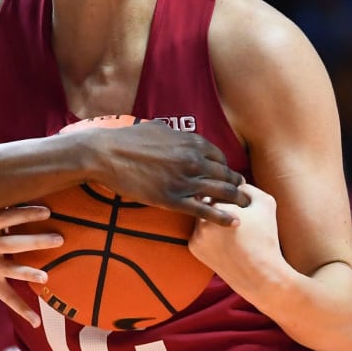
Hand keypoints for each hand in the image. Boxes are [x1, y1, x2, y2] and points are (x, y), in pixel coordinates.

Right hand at [0, 206, 58, 327]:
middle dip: (37, 241)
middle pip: (14, 243)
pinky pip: (6, 297)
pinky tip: (36, 322)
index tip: (47, 211)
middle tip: (59, 238)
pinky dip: (21, 310)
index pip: (6, 217)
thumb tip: (4, 181)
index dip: (26, 213)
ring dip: (29, 274)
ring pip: (12, 270)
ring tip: (46, 277)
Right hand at [87, 121, 248, 225]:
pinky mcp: (172, 199)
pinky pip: (204, 210)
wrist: (105, 154)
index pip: (220, 157)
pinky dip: (222, 217)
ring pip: (221, 193)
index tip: (226, 176)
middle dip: (237, 185)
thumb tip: (180, 134)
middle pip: (226, 175)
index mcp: (191, 142)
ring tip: (246, 208)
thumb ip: (176, 133)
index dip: (225, 168)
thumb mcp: (157, 128)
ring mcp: (183, 181)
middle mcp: (192, 160)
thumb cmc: (127, 140)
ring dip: (237, 201)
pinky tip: (234, 222)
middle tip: (244, 194)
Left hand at [187, 183, 285, 299]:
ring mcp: (195, 233)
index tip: (239, 203)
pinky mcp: (193, 247)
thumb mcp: (265, 204)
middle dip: (218, 206)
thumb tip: (234, 182)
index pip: (216, 187)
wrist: (259, 274)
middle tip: (236, 219)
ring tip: (231, 232)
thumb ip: (247, 187)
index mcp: (218, 205)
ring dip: (211, 219)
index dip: (228, 194)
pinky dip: (208, 234)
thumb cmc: (265, 238)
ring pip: (201, 217)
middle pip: (205, 201)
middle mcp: (202, 218)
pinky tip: (224, 243)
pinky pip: (198, 232)